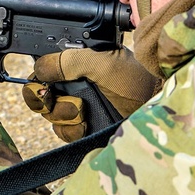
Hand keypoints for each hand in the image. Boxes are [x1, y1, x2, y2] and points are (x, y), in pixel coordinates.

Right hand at [22, 47, 159, 141]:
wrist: (156, 108)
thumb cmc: (136, 79)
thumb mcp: (101, 62)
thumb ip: (68, 61)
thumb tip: (39, 68)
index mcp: (75, 64)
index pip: (43, 70)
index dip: (38, 78)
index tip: (42, 84)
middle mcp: (73, 85)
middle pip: (39, 95)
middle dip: (44, 98)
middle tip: (53, 97)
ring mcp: (78, 108)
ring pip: (49, 115)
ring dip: (62, 113)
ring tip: (82, 109)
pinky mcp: (84, 129)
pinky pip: (63, 132)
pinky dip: (71, 129)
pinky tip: (86, 124)